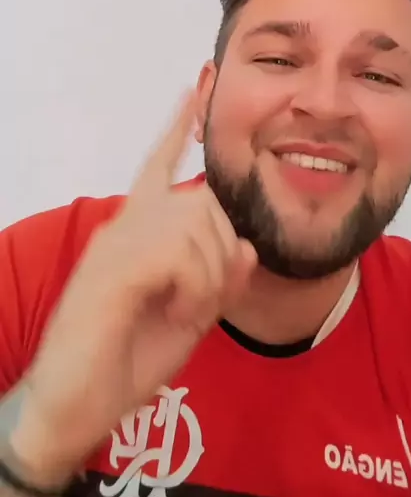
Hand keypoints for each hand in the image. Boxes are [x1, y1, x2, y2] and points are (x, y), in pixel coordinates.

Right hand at [10, 93, 255, 485]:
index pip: (158, 166)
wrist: (75, 407)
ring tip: (185, 310)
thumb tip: (249, 248)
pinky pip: (178, 254)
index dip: (177, 129)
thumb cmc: (126, 358)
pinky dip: (194, 288)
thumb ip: (220, 281)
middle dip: (223, 253)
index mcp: (138, 232)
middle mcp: (124, 226)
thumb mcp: (190, 318)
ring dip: (209, 275)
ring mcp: (115, 244)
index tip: (194, 89)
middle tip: (205, 299)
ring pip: (196, 224)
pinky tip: (174, 311)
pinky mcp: (112, 269)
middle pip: (202, 201)